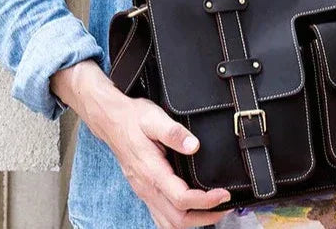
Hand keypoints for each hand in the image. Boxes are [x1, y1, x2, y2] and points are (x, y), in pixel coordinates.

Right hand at [52, 61, 232, 228]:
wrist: (112, 120)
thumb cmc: (133, 119)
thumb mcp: (154, 117)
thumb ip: (174, 132)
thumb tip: (194, 145)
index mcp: (152, 171)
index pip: (182, 199)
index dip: (206, 201)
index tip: (223, 193)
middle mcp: (147, 187)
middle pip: (177, 220)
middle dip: (204, 217)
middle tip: (224, 206)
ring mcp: (144, 192)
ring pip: (168, 223)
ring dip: (192, 221)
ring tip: (212, 211)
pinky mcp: (143, 191)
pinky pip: (160, 216)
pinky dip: (179, 219)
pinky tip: (191, 208)